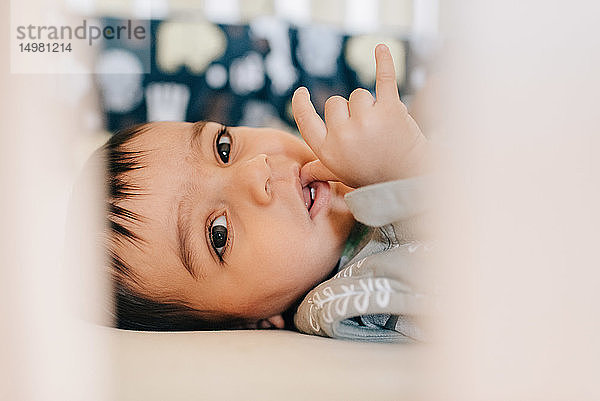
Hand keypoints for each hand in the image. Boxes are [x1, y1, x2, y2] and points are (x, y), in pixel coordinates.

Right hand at [292, 44, 427, 187]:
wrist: (408, 180)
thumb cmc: (372, 176)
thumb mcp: (341, 174)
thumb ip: (321, 168)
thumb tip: (303, 173)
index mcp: (327, 150)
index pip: (305, 120)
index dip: (300, 104)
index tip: (302, 92)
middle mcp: (342, 135)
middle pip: (336, 103)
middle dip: (350, 112)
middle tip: (367, 133)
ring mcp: (366, 121)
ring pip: (359, 95)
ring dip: (371, 106)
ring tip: (383, 128)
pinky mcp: (390, 110)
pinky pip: (384, 78)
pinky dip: (384, 61)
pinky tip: (380, 48)